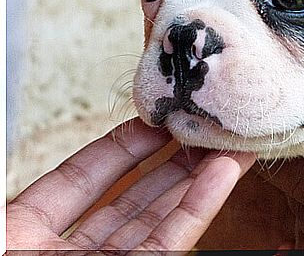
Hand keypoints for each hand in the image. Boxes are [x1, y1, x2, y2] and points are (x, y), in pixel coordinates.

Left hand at [7, 117, 254, 250]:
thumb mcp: (15, 234)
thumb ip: (65, 193)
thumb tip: (107, 149)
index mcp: (24, 234)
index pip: (81, 176)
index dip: (120, 145)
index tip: (152, 120)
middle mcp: (73, 255)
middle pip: (130, 198)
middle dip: (169, 162)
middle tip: (200, 132)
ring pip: (159, 221)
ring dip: (197, 182)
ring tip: (225, 148)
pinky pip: (171, 246)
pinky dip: (199, 209)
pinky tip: (221, 177)